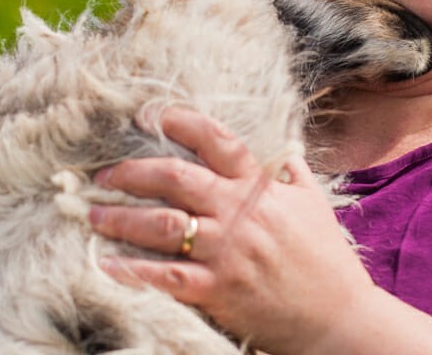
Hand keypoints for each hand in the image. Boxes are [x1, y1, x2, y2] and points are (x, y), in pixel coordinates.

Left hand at [88, 106, 373, 353]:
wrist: (338, 316)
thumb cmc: (327, 261)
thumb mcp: (315, 206)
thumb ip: (295, 176)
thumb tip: (284, 153)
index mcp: (261, 189)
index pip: (218, 141)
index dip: (180, 122)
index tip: (149, 114)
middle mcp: (239, 214)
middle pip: (175, 178)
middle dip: (132, 173)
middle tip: (104, 175)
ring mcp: (227, 251)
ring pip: (161, 225)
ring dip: (120, 218)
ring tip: (93, 215)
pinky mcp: (217, 289)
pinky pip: (164, 276)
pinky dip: (132, 269)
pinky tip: (107, 263)